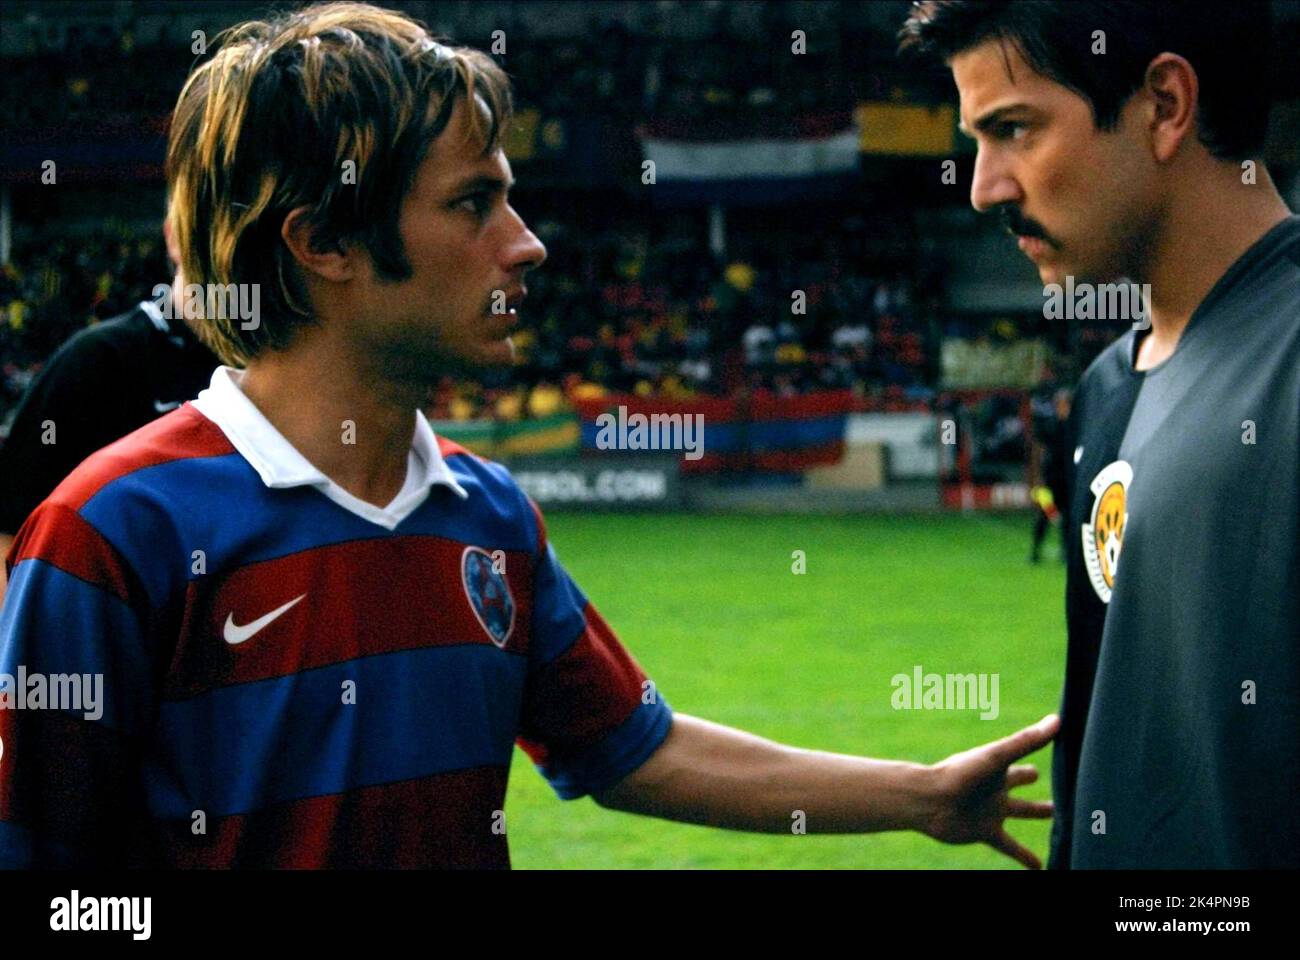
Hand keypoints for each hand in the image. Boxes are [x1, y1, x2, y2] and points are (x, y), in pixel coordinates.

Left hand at [920, 714, 1058, 868]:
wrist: (930, 800)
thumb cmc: (961, 773)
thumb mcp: (997, 756)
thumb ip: (1026, 741)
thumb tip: (1057, 720)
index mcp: (998, 767)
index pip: (1022, 755)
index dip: (1036, 747)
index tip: (1053, 739)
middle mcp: (996, 787)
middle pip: (1019, 782)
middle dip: (1030, 779)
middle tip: (1051, 779)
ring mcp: (991, 810)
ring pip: (1021, 812)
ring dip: (1037, 814)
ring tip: (1058, 819)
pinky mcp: (986, 832)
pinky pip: (1011, 847)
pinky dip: (1026, 858)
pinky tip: (1040, 868)